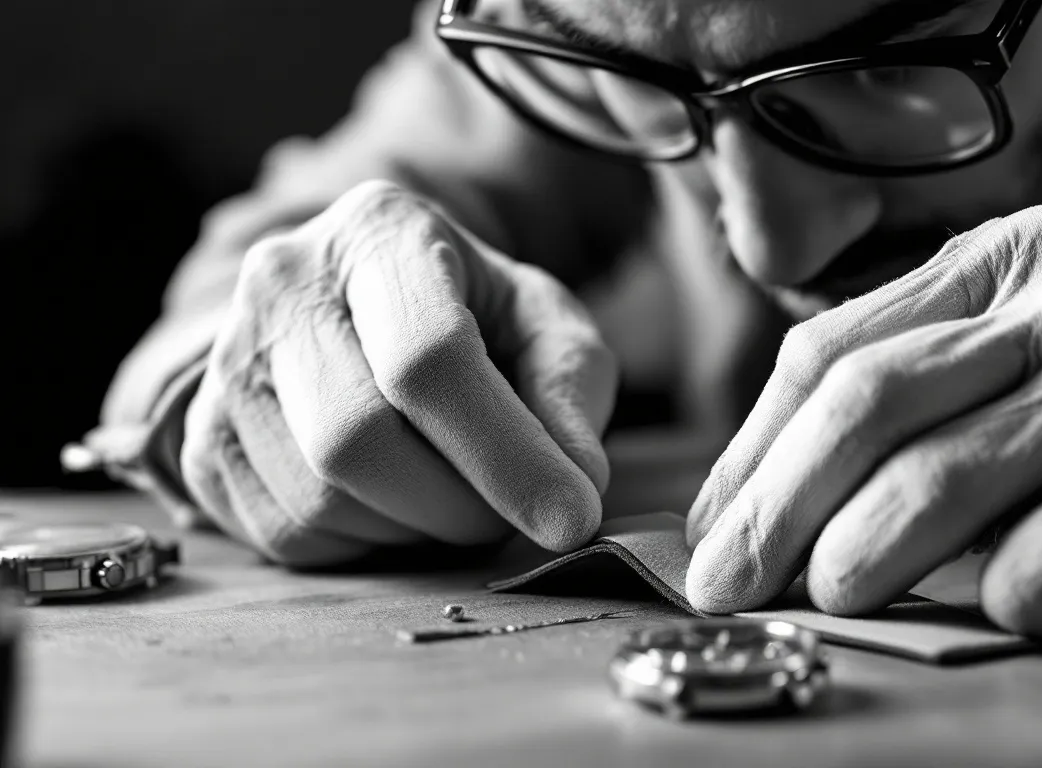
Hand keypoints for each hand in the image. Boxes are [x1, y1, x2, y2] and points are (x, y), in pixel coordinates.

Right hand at [180, 181, 615, 564]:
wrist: (376, 312)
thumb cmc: (478, 316)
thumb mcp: (547, 325)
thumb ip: (570, 392)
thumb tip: (574, 487)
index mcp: (380, 231)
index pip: (430, 357)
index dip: (505, 455)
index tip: (570, 520)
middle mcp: (281, 282)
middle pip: (357, 439)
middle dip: (456, 506)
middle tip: (510, 513)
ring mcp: (225, 360)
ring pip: (318, 500)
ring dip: (412, 530)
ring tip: (452, 494)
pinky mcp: (203, 436)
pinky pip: (284, 535)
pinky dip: (361, 544)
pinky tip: (394, 501)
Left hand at [686, 204, 1041, 636]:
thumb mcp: (1026, 362)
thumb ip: (919, 407)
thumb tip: (762, 509)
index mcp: (998, 264)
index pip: (831, 351)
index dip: (754, 450)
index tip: (711, 532)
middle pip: (868, 403)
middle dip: (779, 505)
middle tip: (728, 583)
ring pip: (945, 474)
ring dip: (861, 550)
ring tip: (822, 600)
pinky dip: (1001, 590)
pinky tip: (986, 612)